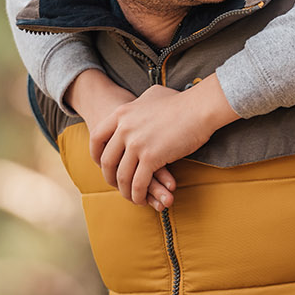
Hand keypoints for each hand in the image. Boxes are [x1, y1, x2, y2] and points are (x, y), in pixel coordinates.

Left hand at [99, 76, 239, 206]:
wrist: (199, 108)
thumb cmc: (181, 101)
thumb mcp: (151, 95)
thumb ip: (139, 104)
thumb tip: (138, 106)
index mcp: (122, 114)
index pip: (96, 137)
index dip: (96, 154)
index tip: (100, 164)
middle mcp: (124, 129)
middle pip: (107, 160)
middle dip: (110, 177)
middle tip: (117, 185)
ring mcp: (136, 143)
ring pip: (122, 176)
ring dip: (125, 191)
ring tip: (133, 197)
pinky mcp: (151, 157)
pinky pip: (138, 183)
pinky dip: (138, 195)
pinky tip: (143, 199)